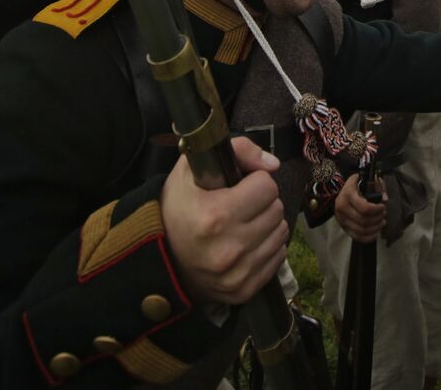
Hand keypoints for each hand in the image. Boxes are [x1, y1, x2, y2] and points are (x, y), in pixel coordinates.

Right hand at [162, 137, 286, 305]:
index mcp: (215, 216)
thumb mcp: (192, 169)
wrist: (159, 259)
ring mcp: (237, 274)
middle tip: (241, 206)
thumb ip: (237, 150)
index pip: (266, 186)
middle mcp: (229, 248)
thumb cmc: (177, 209)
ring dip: (267, 224)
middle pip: (276, 209)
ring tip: (243, 224)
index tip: (239, 187)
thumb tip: (272, 164)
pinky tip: (246, 244)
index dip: (254, 182)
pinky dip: (267, 247)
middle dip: (262, 203)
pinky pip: (278, 256)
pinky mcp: (244, 290)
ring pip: (281, 232)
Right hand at [335, 173, 386, 243]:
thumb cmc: (358, 184)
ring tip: (382, 221)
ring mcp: (341, 219)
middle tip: (384, 213)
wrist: (342, 190)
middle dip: (378, 218)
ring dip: (375, 228)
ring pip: (361, 231)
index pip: (364, 208)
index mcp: (348, 194)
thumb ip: (379, 186)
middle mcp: (342, 208)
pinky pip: (357, 237)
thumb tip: (385, 200)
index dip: (377, 210)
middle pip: (364, 221)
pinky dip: (369, 237)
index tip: (383, 206)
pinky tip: (376, 231)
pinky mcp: (343, 227)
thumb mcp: (369, 179)